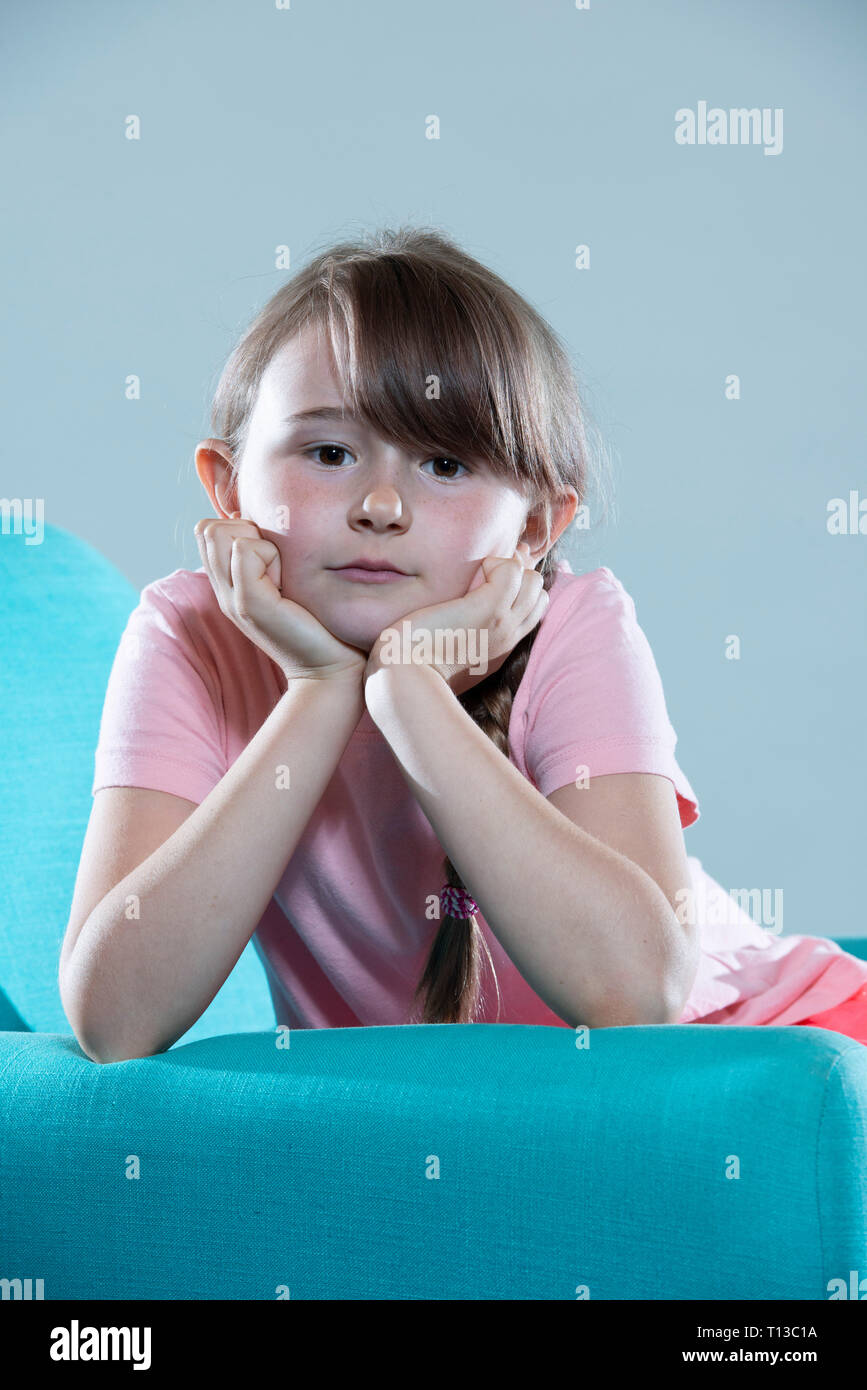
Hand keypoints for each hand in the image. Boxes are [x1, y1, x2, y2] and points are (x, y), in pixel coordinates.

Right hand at [194, 517, 367, 682]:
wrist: (332, 667)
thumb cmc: (321, 621)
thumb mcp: (287, 580)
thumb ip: (269, 554)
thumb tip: (261, 518)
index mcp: (229, 585)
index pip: (208, 531)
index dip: (241, 529)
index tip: (274, 559)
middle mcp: (224, 591)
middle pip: (210, 528)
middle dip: (248, 532)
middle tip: (280, 567)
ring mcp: (232, 599)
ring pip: (223, 533)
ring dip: (261, 543)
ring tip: (284, 576)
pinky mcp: (250, 603)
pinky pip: (246, 549)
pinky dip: (273, 556)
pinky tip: (289, 586)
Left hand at [364, 543, 547, 695]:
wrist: (404, 678)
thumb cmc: (412, 666)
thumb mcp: (443, 653)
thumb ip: (456, 635)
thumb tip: (453, 614)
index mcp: (500, 648)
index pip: (532, 609)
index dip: (515, 589)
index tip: (484, 584)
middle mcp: (508, 636)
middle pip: (538, 592)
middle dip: (514, 575)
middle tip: (477, 580)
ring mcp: (502, 622)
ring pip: (532, 579)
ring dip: (505, 567)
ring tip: (473, 579)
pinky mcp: (488, 609)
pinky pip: (512, 570)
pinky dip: (492, 563)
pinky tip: (466, 577)